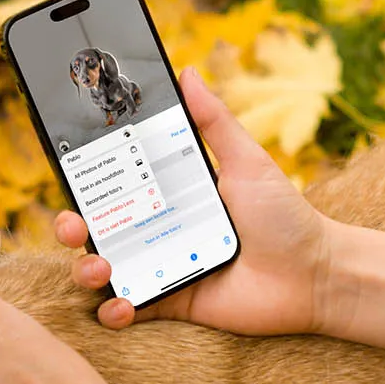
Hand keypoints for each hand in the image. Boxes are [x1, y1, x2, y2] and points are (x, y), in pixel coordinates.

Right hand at [58, 68, 334, 335]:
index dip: (82, 182)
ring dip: (85, 271)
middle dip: (69, 227)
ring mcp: (157, 269)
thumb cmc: (285, 217)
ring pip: (99, 272)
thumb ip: (213, 121)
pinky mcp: (168, 305)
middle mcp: (153, 231)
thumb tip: (188, 71)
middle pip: (92, 228)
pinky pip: (125, 311)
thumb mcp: (247, 162)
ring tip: (102, 269)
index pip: (110, 186)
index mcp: (164, 196)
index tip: (69, 172)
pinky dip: (113, 312)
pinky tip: (122, 305)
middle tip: (77, 226)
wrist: (315, 276)